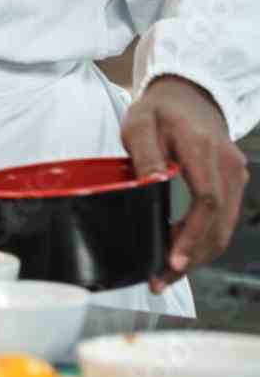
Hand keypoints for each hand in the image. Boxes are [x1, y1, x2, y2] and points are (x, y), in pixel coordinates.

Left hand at [121, 74, 247, 290]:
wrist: (189, 97)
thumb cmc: (160, 111)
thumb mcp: (140, 122)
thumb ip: (144, 152)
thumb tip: (151, 185)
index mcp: (203, 148)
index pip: (206, 200)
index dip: (191, 235)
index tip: (172, 259)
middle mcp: (228, 165)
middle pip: (218, 223)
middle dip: (191, 256)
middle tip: (161, 278)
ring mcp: (236, 176)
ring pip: (223, 228)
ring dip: (198, 255)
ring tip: (166, 274)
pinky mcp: (234, 185)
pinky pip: (223, 221)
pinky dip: (204, 242)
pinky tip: (181, 254)